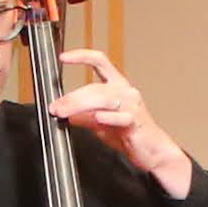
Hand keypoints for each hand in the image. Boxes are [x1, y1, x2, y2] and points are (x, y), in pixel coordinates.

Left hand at [44, 53, 191, 187]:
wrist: (151, 151)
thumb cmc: (129, 133)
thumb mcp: (100, 122)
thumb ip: (84, 115)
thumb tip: (63, 111)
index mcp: (117, 85)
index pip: (100, 62)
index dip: (82, 56)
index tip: (64, 57)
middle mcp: (125, 91)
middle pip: (95, 86)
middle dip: (72, 97)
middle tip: (56, 107)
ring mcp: (132, 106)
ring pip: (104, 98)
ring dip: (80, 105)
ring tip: (64, 113)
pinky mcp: (136, 122)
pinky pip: (121, 117)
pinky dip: (108, 117)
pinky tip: (98, 118)